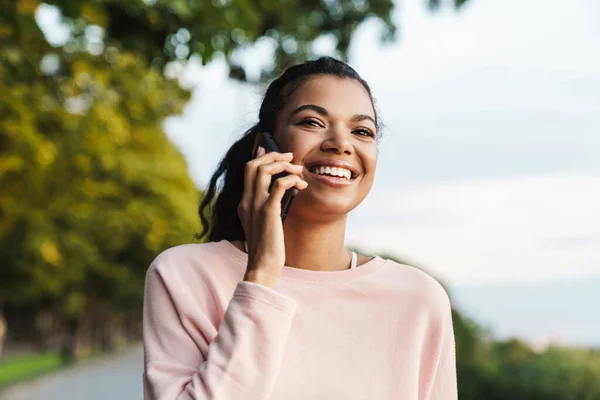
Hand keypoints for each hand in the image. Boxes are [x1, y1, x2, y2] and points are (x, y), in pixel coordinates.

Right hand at [237, 146, 307, 287]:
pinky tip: (301, 185)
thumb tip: (281, 191)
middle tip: (290, 157)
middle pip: (253, 165)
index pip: (247, 170)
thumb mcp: (264, 224)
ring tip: (298, 169)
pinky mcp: (268, 212)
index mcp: (244, 203)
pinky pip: (280, 185)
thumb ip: (267, 207)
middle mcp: (247, 201)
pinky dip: (291, 179)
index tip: (272, 150)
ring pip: (264, 170)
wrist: (262, 266)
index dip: (260, 156)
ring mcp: (256, 206)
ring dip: (283, 165)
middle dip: (273, 155)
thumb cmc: (267, 248)